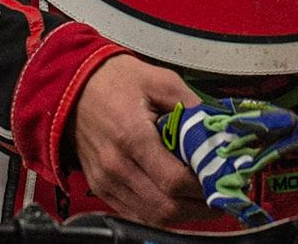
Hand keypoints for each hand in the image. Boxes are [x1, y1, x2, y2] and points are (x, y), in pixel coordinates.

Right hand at [71, 54, 218, 225]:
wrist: (74, 86)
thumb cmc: (115, 81)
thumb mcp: (162, 81)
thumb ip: (192, 107)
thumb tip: (218, 131)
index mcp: (132, 137)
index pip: (174, 180)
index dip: (204, 187)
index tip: (223, 181)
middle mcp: (115, 165)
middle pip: (165, 206)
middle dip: (199, 207)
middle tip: (221, 198)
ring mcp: (106, 180)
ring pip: (151, 215)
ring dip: (183, 215)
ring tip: (205, 202)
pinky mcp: (101, 187)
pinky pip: (135, 213)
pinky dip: (161, 213)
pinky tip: (179, 201)